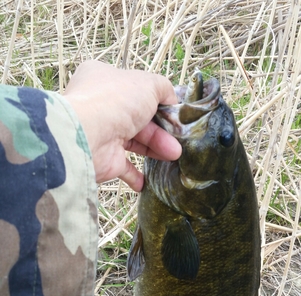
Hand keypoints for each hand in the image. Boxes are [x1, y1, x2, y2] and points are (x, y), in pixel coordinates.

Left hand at [64, 60, 181, 190]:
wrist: (89, 135)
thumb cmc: (116, 102)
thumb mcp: (148, 84)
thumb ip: (164, 89)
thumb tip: (172, 100)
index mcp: (104, 80)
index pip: (135, 90)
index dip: (156, 101)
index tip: (173, 113)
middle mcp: (101, 106)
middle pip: (139, 118)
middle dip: (162, 130)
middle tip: (178, 140)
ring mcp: (102, 133)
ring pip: (135, 141)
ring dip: (156, 148)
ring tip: (174, 155)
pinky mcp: (104, 159)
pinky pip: (124, 168)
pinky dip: (138, 174)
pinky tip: (151, 178)